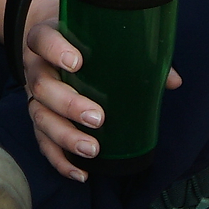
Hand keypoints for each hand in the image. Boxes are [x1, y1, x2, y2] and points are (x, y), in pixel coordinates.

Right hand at [12, 0, 183, 182]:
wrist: (49, 43)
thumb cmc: (82, 41)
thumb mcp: (98, 36)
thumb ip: (135, 54)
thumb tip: (172, 80)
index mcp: (48, 40)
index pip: (43, 40)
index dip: (55, 50)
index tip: (77, 62)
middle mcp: (37, 68)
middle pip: (42, 86)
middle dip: (68, 105)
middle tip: (97, 118)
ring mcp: (35, 96)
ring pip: (40, 117)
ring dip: (65, 136)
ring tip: (92, 149)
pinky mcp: (40, 119)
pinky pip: (43, 142)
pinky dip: (60, 160)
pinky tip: (81, 173)